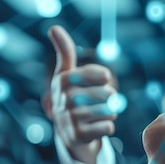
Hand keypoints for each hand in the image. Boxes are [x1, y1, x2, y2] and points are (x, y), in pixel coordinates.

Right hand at [47, 25, 117, 163]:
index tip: (104, 79)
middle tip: (102, 100)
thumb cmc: (71, 96)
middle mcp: (64, 98)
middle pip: (108, 94)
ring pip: (109, 111)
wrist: (66, 130)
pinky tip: (98, 125)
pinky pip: (108, 127)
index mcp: (63, 79)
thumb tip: (54, 27)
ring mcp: (70, 118)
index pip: (100, 74)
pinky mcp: (77, 136)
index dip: (105, 77)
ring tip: (101, 112)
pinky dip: (108, 126)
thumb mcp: (66, 74)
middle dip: (110, 98)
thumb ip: (64, 52)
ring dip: (111, 112)